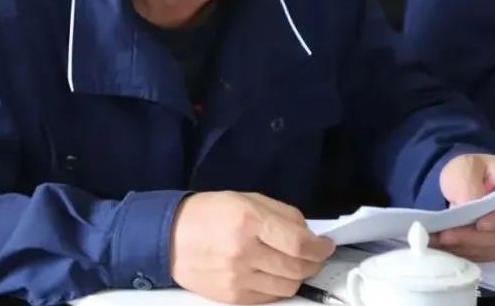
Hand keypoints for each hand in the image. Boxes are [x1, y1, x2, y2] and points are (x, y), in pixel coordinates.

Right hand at [170, 191, 334, 303]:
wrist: (168, 238)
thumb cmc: (209, 212)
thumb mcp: (245, 199)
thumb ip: (281, 214)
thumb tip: (310, 233)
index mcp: (249, 220)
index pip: (299, 243)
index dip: (320, 247)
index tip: (326, 245)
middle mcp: (245, 251)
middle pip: (297, 268)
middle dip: (313, 262)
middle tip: (314, 254)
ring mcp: (238, 278)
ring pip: (288, 286)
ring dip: (298, 275)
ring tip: (292, 264)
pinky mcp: (232, 297)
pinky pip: (270, 298)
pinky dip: (279, 287)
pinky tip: (273, 274)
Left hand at [433, 154, 494, 261]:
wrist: (463, 179)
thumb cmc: (468, 169)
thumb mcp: (465, 167)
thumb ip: (468, 185)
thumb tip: (465, 208)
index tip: (480, 225)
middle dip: (473, 237)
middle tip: (446, 236)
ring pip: (493, 247)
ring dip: (466, 247)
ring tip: (440, 241)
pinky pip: (485, 254)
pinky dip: (465, 252)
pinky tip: (445, 247)